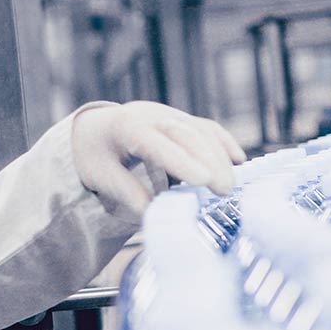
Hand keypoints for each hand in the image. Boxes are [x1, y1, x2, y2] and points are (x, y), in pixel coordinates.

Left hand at [72, 101, 245, 213]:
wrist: (93, 129)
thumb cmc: (97, 156)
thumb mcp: (102, 177)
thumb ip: (128, 194)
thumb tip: (155, 215)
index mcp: (124, 128)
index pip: (155, 143)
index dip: (180, 161)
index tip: (202, 181)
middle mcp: (149, 115)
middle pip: (184, 133)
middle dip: (209, 161)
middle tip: (224, 190)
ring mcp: (167, 114)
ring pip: (200, 129)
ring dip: (219, 156)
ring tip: (230, 186)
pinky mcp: (180, 118)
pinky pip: (206, 127)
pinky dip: (222, 143)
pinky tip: (237, 160)